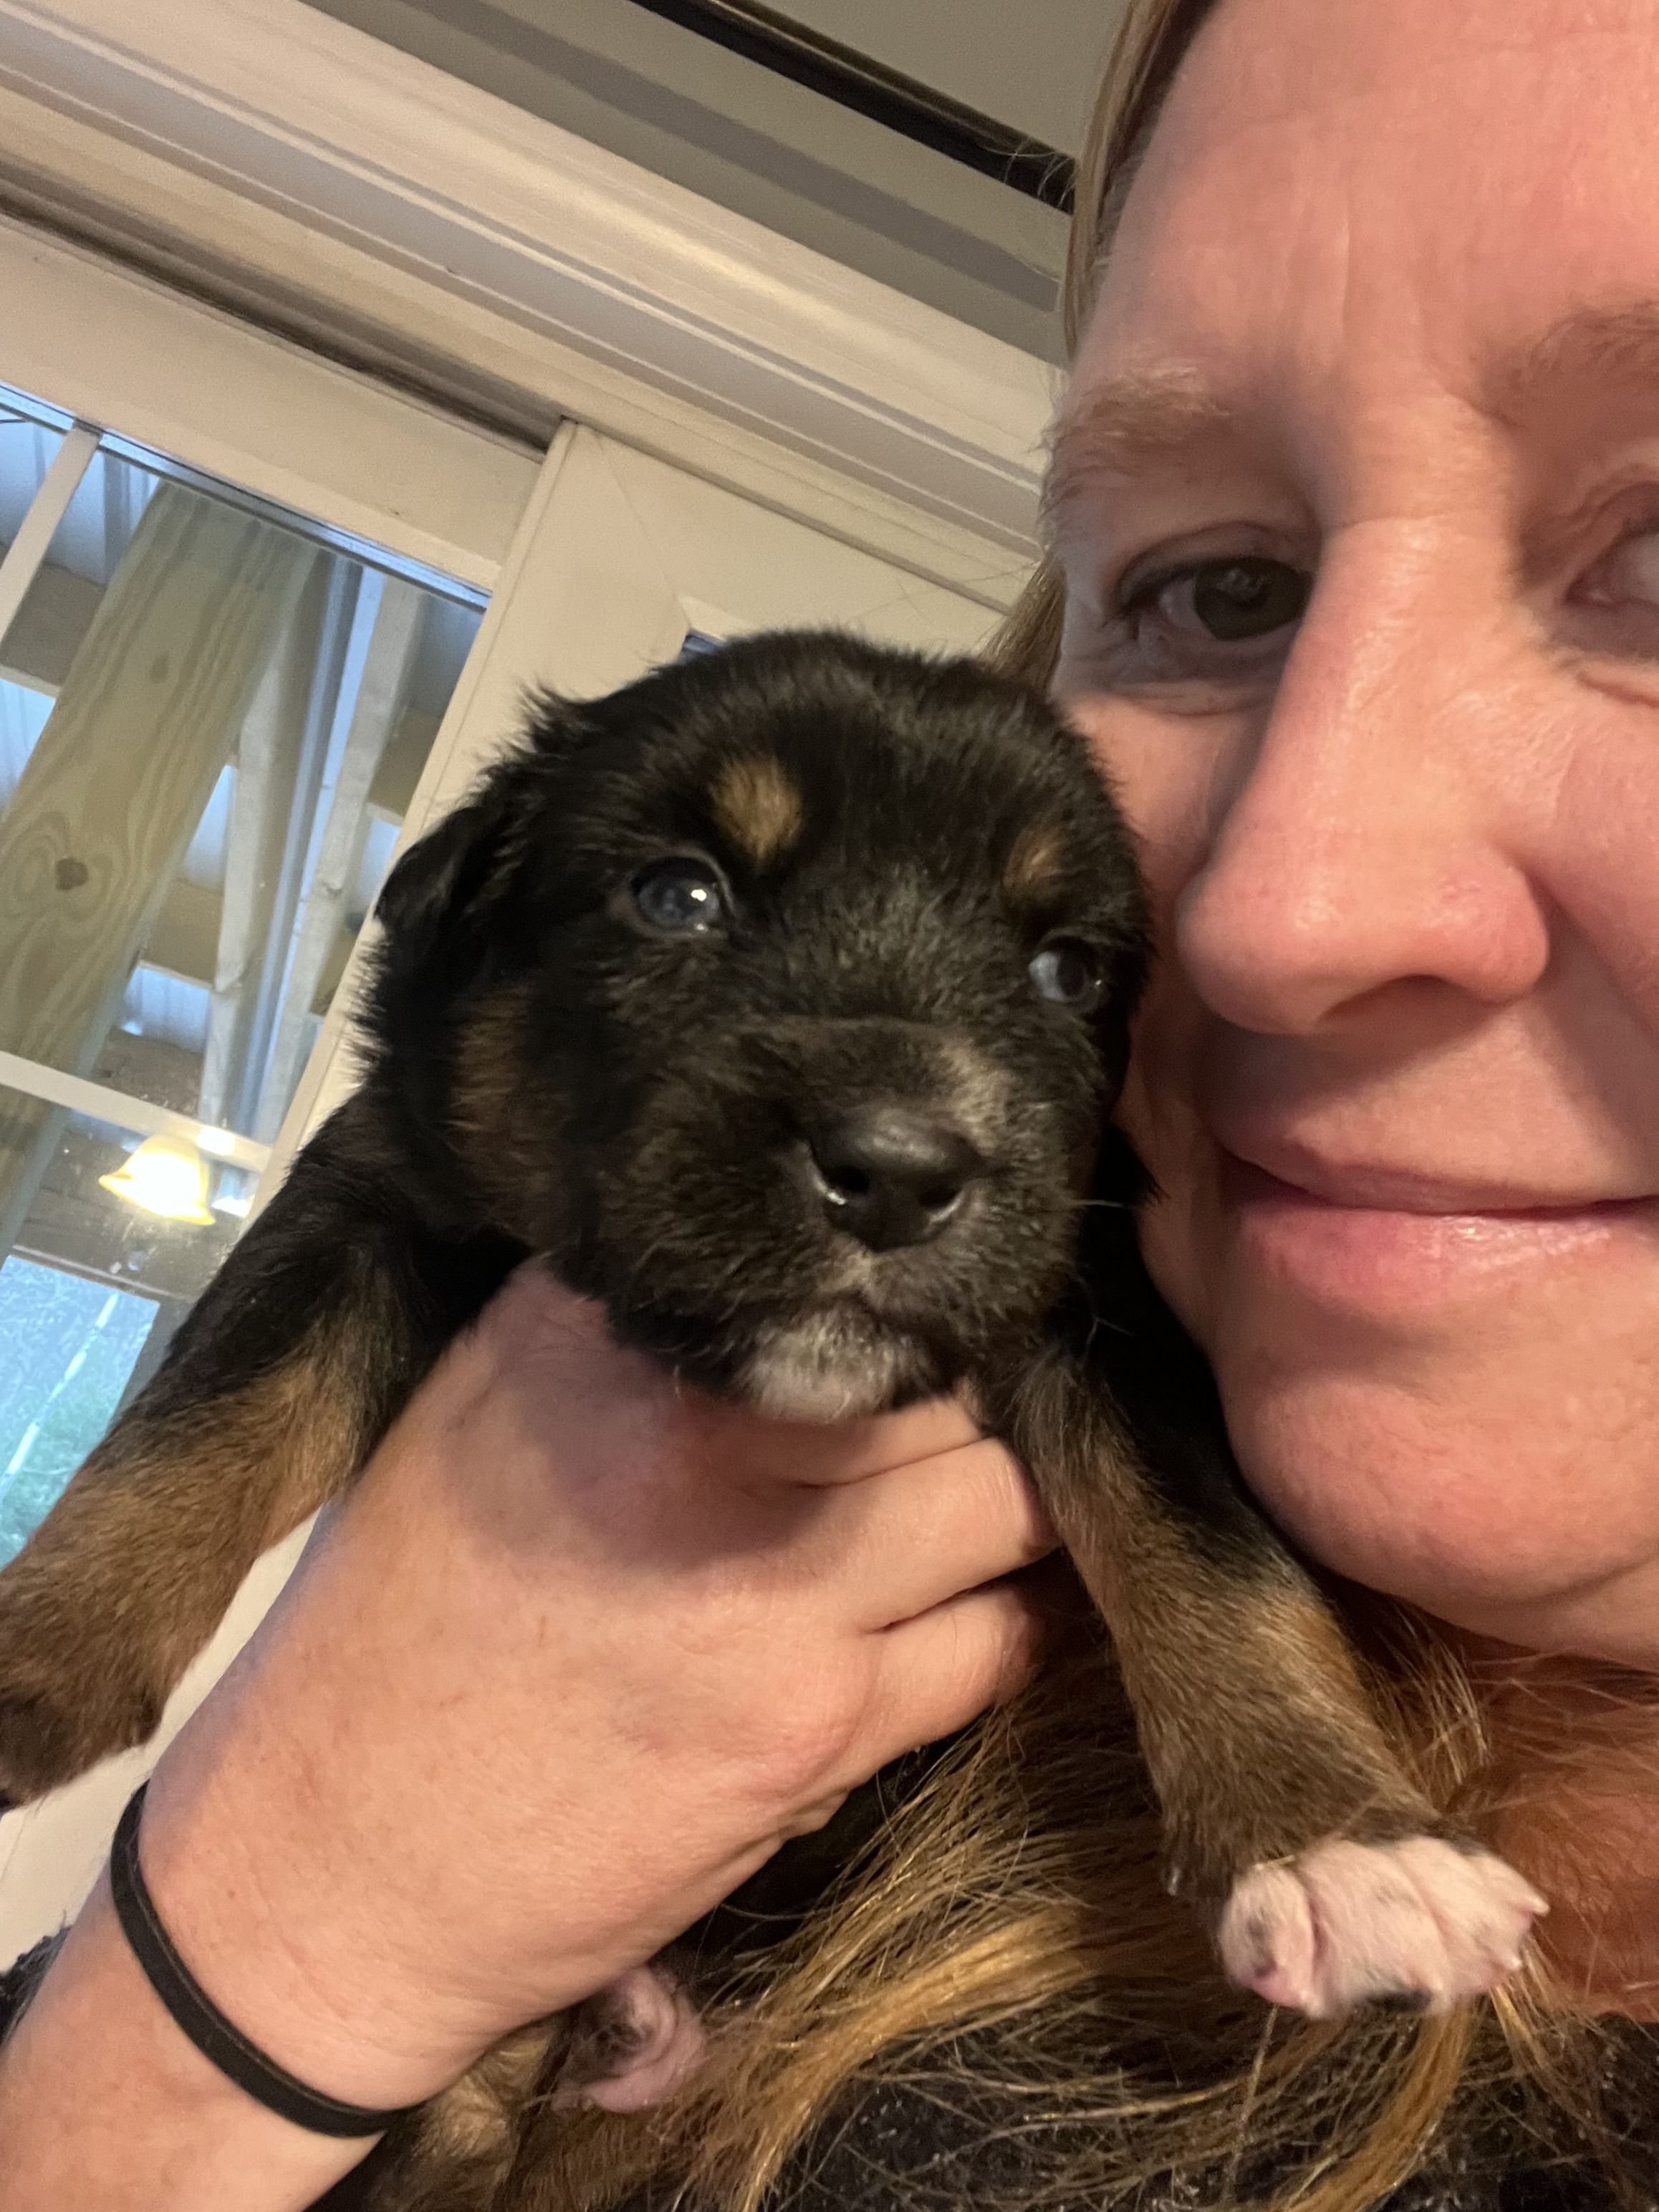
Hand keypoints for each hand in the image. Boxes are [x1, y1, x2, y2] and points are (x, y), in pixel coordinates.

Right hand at [132, 1262, 1052, 2109]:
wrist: (335, 1864)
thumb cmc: (394, 1625)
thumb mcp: (468, 1417)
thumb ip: (613, 1330)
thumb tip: (772, 1262)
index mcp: (597, 1347)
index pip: (823, 1268)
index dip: (888, 1298)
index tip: (905, 1319)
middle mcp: (693, 1440)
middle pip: (941, 1375)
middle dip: (969, 1399)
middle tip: (960, 1422)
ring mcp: (771, 1589)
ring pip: (1003, 1501)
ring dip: (1005, 1507)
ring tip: (972, 1513)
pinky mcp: (816, 1726)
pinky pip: (993, 1645)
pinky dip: (998, 1623)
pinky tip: (964, 1615)